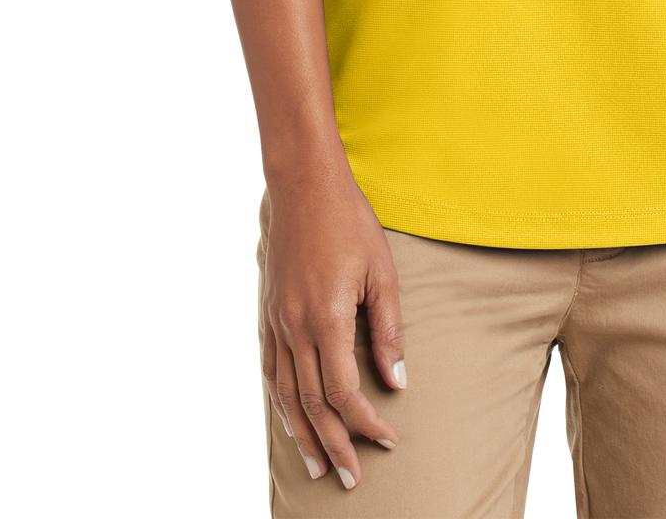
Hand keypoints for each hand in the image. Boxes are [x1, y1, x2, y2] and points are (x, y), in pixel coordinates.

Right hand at [260, 173, 405, 489]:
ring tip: (319, 465)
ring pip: (287, 394)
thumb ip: (388, 330)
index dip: (366, 423)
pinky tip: (291, 417)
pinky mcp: (269, 313)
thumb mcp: (382, 273)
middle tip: (351, 478)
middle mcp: (296, 328)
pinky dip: (282, 401)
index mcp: (327, 320)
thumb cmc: (350, 224)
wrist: (304, 186)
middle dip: (334, 444)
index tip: (387, 440)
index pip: (345, 392)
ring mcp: (277, 322)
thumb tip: (397, 382)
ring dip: (303, 434)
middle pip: (313, 404)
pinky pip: (272, 370)